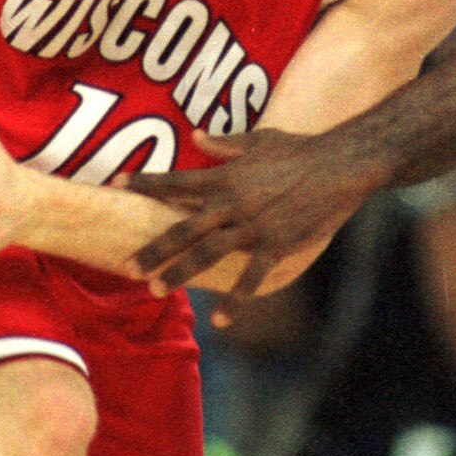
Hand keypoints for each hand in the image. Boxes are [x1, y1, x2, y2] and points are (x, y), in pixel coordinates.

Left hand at [126, 127, 378, 324]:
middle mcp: (232, 203)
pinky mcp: (276, 245)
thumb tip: (196, 135)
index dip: (145, 183)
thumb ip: (224, 142)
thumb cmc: (300, 149)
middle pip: (183, 227)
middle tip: (126, 266)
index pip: (176, 180)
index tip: (116, 184)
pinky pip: (251, 277)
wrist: (340, 165)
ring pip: (208, 253)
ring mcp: (253, 226)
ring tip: (156, 289)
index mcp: (225, 177)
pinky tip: (219, 321)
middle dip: (154, 247)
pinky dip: (234, 300)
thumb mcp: (259, 139)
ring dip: (180, 272)